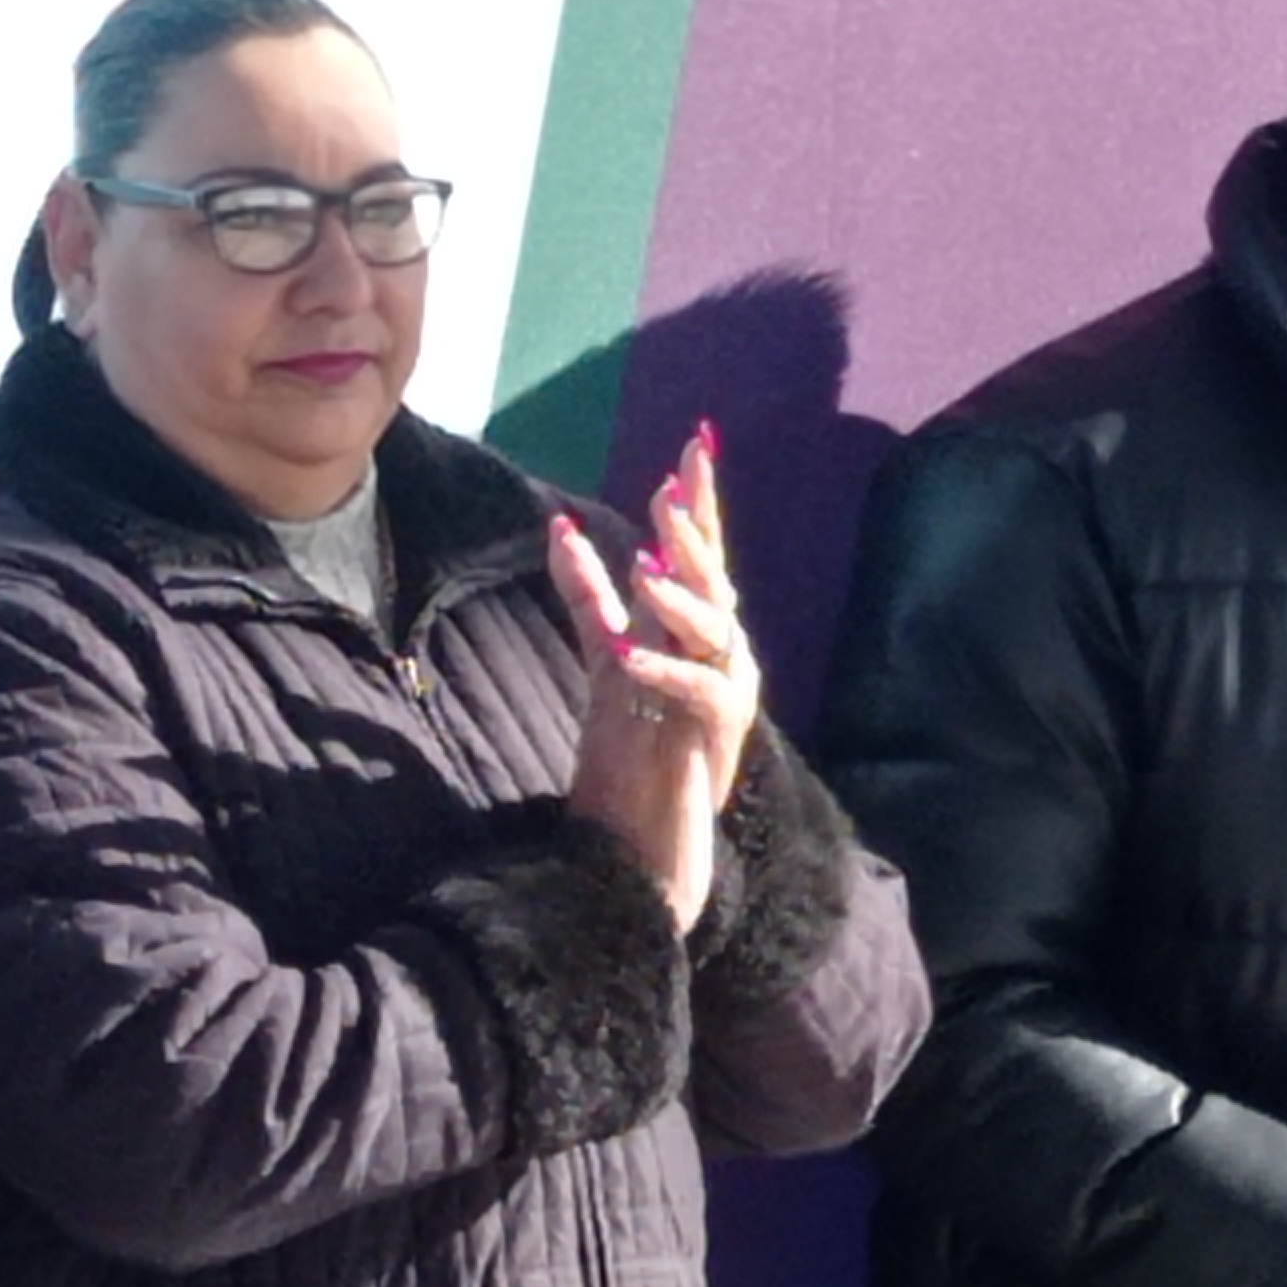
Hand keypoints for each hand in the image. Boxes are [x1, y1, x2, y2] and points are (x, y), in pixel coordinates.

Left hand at [556, 427, 761, 932]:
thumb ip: (589, 596)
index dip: (699, 503)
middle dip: (697, 534)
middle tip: (670, 488)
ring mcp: (726, 696)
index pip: (701, 555)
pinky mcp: (717, 739)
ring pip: (719, 633)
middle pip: (718, 582)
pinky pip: (699, 694)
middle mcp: (721, 656)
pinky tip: (628, 652)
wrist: (648, 841)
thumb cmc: (635, 750)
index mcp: (696, 633)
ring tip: (648, 566)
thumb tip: (561, 527)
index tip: (694, 445)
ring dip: (685, 598)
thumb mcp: (604, 657)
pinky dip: (665, 669)